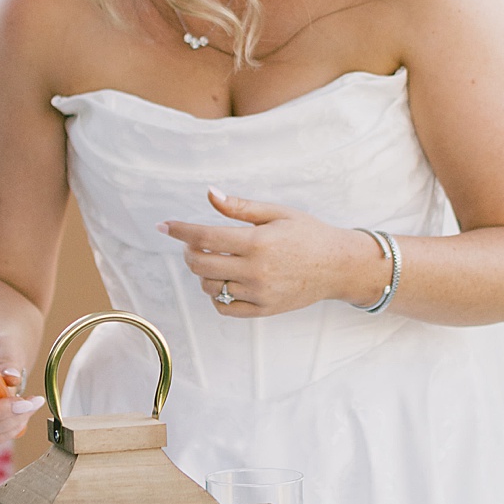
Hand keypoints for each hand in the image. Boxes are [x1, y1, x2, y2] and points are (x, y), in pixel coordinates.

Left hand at [161, 191, 390, 318]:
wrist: (338, 266)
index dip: (180, 230)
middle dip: (188, 252)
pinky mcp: (263, 310)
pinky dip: (218, 294)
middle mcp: (255, 270)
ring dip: (203, 272)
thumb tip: (210, 193)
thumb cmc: (308, 234)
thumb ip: (241, 206)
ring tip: (214, 260)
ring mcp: (259, 294)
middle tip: (193, 243)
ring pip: (210, 286)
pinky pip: (226, 307)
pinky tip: (225, 280)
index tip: (165, 226)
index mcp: (257, 242)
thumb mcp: (277, 212)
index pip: (205, 236)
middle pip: (200, 264)